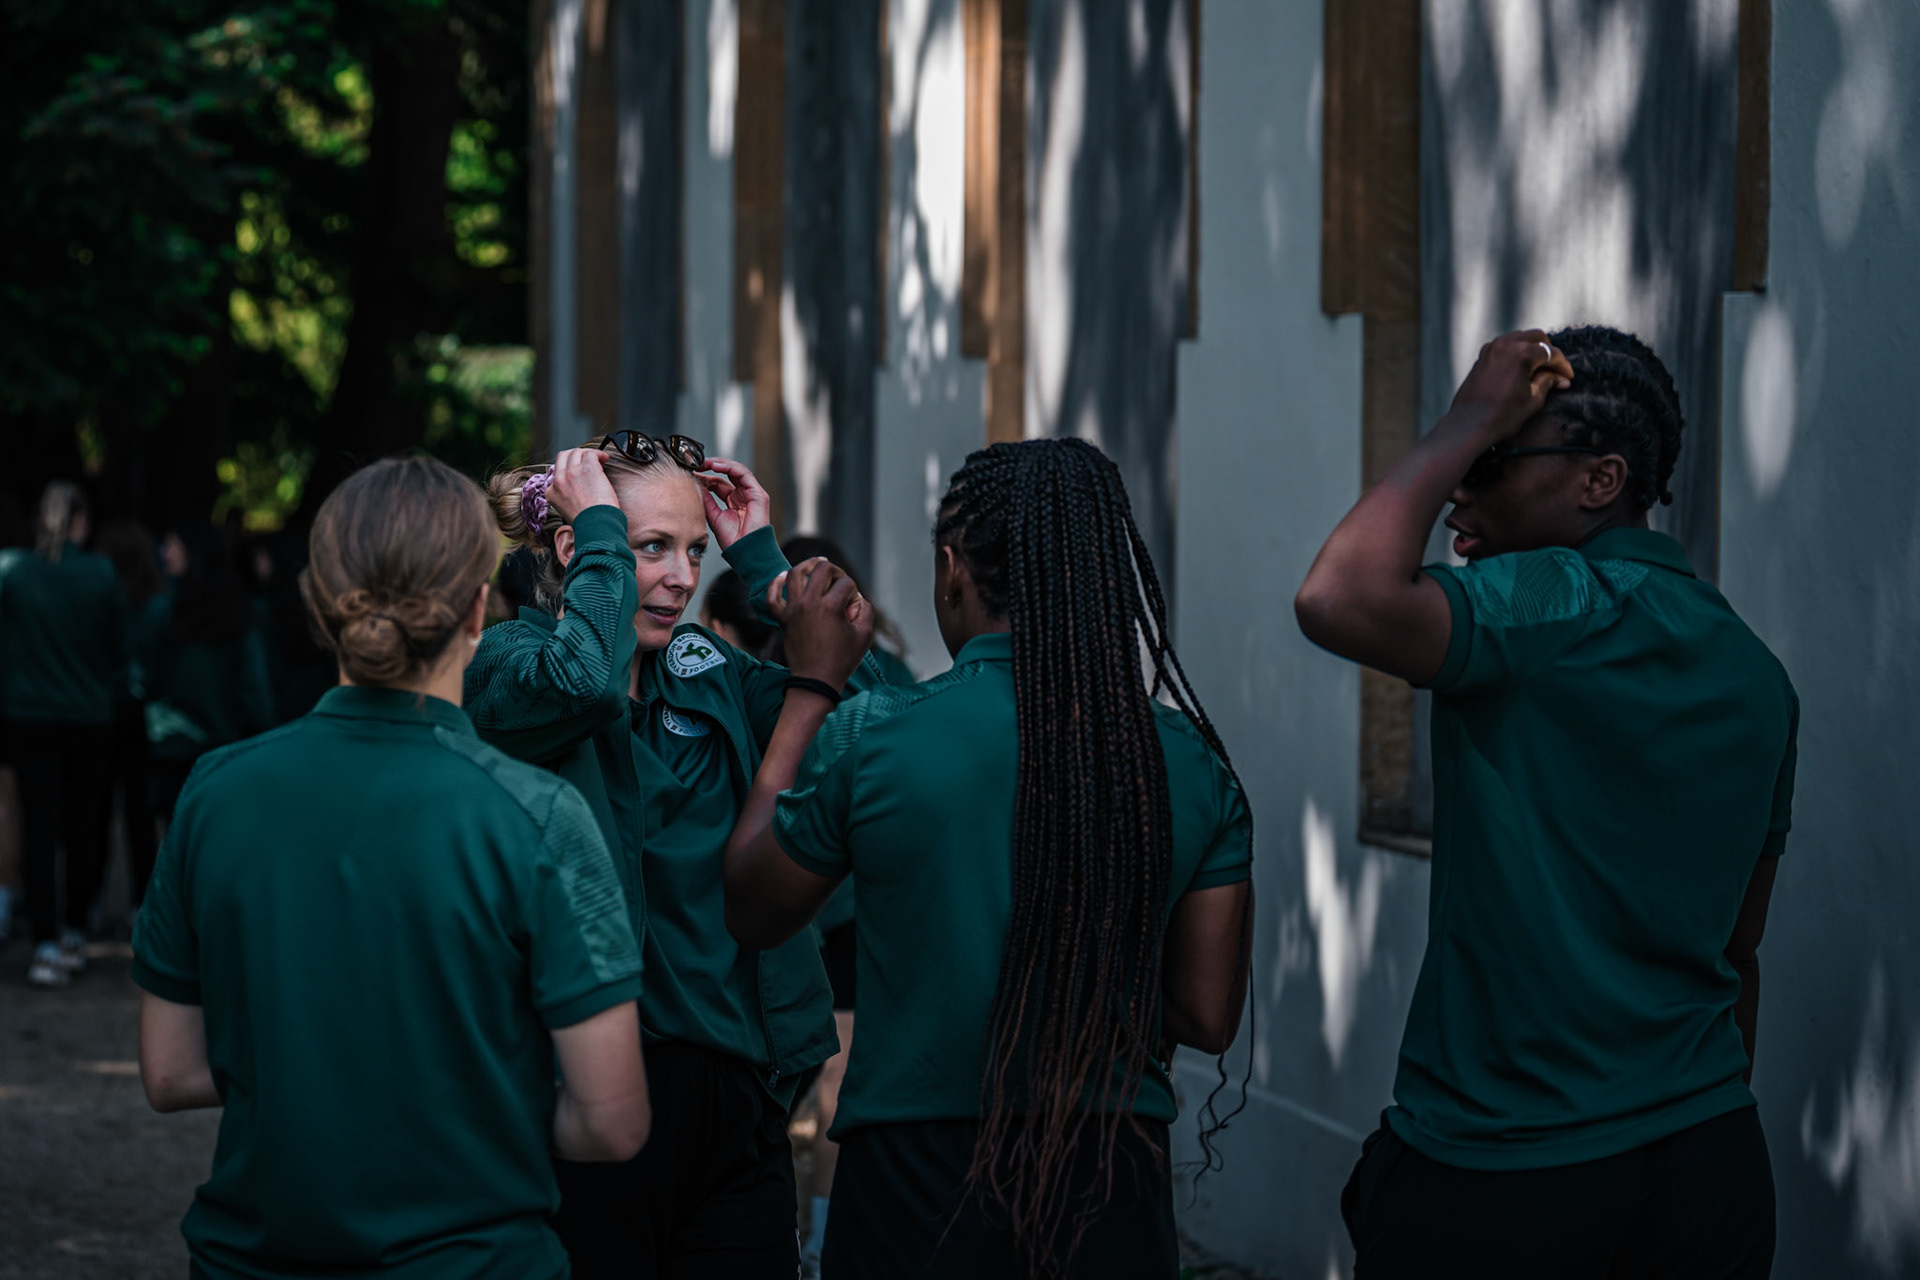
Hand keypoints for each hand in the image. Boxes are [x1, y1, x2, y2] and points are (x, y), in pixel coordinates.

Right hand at [547, 448, 621, 523]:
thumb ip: (568, 497)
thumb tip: (579, 489)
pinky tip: (605, 459)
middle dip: (575, 456)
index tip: (580, 474)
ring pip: (576, 452)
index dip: (569, 471)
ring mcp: (572, 473)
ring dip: (588, 454)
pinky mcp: (587, 468)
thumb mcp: (568, 511)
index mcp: (551, 493)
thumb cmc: (588, 523)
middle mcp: (558, 480)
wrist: (596, 526)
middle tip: (587, 460)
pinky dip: (599, 454)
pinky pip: (591, 453)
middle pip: (563, 457)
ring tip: (599, 460)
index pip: (557, 473)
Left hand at [701, 458, 771, 549]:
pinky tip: (716, 466)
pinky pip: (744, 474)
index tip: (692, 472)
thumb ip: (706, 499)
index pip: (719, 483)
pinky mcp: (758, 494)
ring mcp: (751, 494)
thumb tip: (696, 485)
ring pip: (736, 470)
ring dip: (720, 464)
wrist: (745, 552)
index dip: (706, 476)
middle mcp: (743, 496)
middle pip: (728, 474)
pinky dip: (730, 467)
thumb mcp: (713, 515)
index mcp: (733, 501)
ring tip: (705, 462)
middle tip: (696, 463)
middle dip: (712, 466)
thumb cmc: (733, 540)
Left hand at [767, 557, 873, 688]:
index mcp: (830, 606)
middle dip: (834, 571)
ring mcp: (793, 610)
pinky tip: (783, 576)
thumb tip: (857, 598)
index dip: (854, 591)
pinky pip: (772, 596)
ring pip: (794, 574)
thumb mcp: (864, 635)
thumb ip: (866, 610)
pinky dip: (775, 584)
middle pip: (821, 570)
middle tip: (839, 580)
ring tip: (816, 564)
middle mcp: (809, 603)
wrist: (816, 681)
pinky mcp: (782, 619)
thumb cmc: (842, 660)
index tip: (854, 607)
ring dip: (807, 566)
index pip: (845, 583)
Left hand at [1446, 329, 1575, 442]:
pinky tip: (1523, 369)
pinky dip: (1517, 353)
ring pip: (1520, 339)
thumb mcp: (1533, 400)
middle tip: (1557, 371)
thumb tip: (1561, 378)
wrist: (1468, 425)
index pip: (1550, 353)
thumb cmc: (1502, 415)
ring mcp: (1491, 348)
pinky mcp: (1482, 356)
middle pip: (1536, 338)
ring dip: (1533, 350)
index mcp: (1520, 353)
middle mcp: (1504, 344)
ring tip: (1542, 370)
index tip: (1568, 377)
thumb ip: (1548, 382)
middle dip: (1549, 353)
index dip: (1562, 365)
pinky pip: (1505, 347)